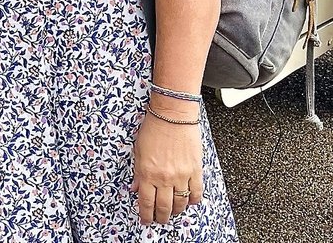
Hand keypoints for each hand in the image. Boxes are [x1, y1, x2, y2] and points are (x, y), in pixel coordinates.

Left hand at [131, 102, 203, 223]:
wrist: (173, 114)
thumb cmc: (154, 127)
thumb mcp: (138, 150)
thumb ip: (138, 172)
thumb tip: (136, 188)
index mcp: (148, 172)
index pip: (146, 202)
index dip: (146, 215)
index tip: (146, 219)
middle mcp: (164, 177)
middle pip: (163, 207)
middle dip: (161, 217)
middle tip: (160, 219)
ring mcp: (181, 175)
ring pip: (180, 203)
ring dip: (176, 211)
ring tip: (173, 212)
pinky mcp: (195, 170)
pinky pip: (196, 192)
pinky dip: (193, 200)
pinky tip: (189, 201)